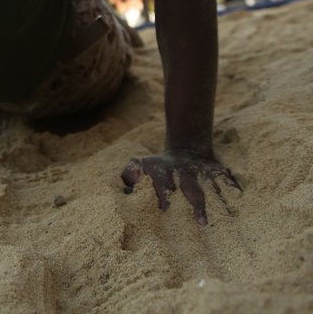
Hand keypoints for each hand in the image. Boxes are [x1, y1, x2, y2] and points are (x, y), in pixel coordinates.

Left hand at [121, 152, 240, 225]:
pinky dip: (236, 198)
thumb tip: (132, 180)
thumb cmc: (159, 168)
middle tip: (201, 223)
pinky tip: (241, 214)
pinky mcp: (221, 174)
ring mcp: (206, 173)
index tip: (167, 213)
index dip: (166, 199)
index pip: (165, 187)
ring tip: (226, 223)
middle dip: (197, 206)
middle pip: (192, 191)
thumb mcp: (140, 163)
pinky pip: (231, 186)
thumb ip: (131, 171)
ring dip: (219, 205)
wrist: (187, 151)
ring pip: (214, 190)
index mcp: (165, 172)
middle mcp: (186, 173)